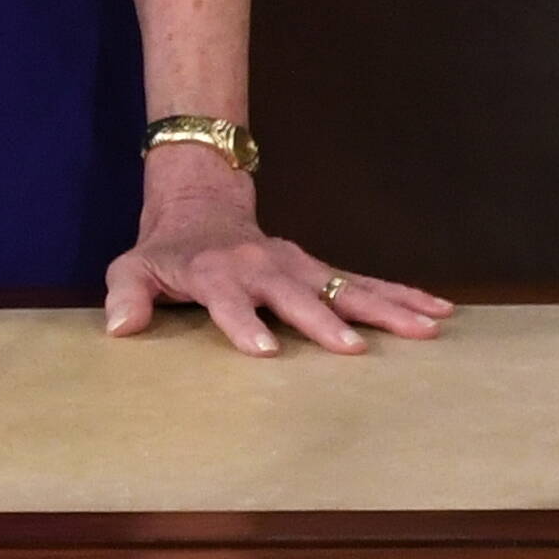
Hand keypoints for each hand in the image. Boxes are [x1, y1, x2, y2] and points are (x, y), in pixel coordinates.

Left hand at [104, 165, 453, 357]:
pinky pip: (365, 281)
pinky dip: (403, 294)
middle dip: (322, 321)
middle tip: (352, 349)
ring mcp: (296, 266)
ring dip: (386, 307)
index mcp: (215, 272)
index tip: (263, 351)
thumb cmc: (165, 252)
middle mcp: (261, 267)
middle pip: (295, 296)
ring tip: (427, 327)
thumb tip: (119, 327)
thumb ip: (125, 296)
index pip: (228, 301)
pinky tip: (438, 310)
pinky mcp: (318, 268)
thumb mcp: (131, 268)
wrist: (201, 208)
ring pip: (344, 286)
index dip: (242, 324)